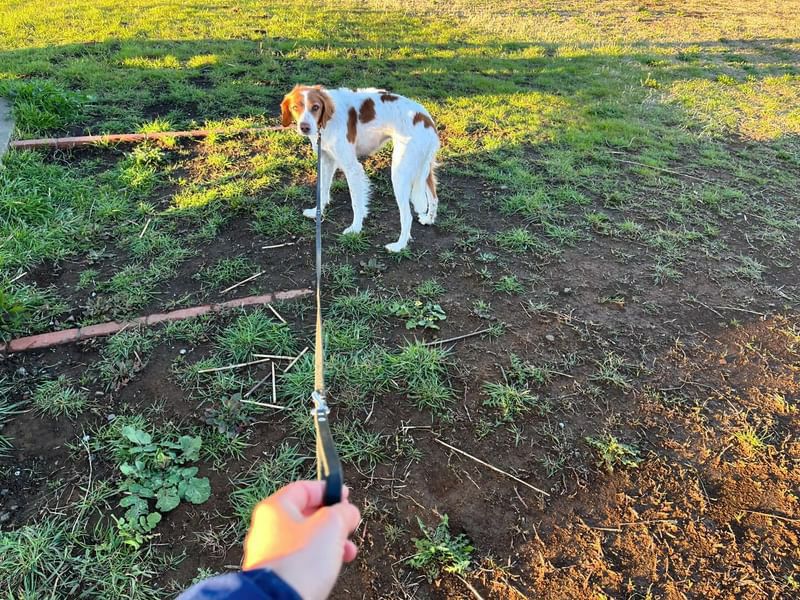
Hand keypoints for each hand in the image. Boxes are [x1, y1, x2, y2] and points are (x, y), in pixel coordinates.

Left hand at [242, 481, 360, 599]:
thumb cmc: (301, 559)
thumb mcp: (331, 526)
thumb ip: (343, 512)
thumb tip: (349, 512)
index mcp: (275, 508)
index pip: (304, 488)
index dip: (328, 490)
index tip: (346, 497)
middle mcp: (266, 527)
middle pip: (305, 515)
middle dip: (333, 521)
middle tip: (349, 527)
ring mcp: (268, 552)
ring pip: (305, 539)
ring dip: (330, 542)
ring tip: (347, 553)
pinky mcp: (274, 573)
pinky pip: (299, 558)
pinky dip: (318, 559)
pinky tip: (332, 568)